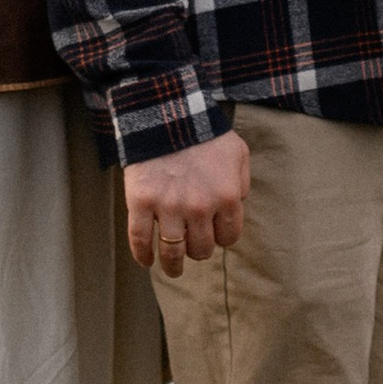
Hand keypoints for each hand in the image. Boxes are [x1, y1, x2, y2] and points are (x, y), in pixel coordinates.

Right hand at [125, 129, 250, 274]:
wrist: (167, 113)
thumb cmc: (205, 133)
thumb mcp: (238, 153)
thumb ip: (242, 182)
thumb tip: (237, 204)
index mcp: (226, 198)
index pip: (228, 238)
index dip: (220, 238)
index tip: (213, 234)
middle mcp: (199, 209)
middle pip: (201, 249)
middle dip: (199, 250)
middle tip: (193, 245)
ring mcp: (168, 208)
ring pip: (172, 252)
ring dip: (173, 266)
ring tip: (172, 270)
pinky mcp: (140, 203)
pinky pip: (140, 240)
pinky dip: (142, 256)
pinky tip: (146, 262)